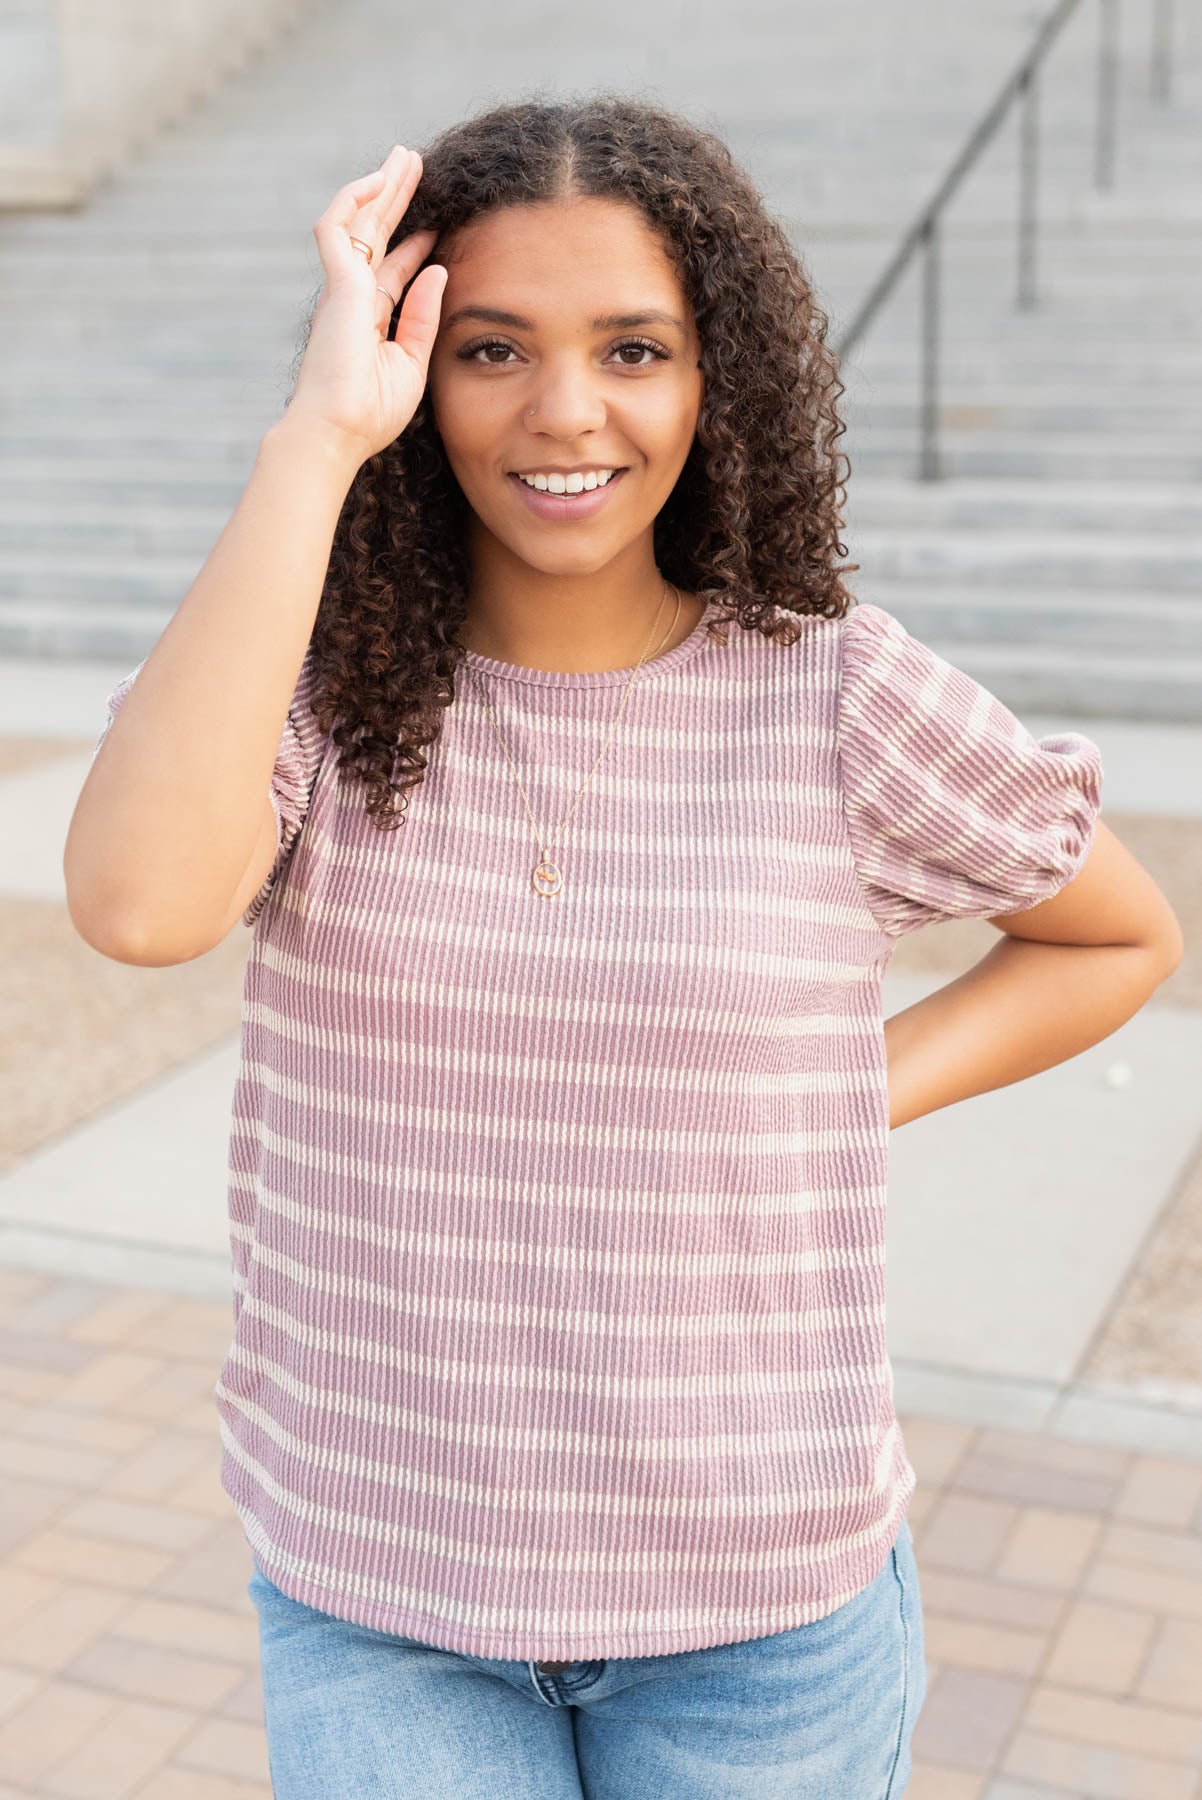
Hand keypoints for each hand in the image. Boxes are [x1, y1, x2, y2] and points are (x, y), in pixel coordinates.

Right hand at [285, 145, 446, 467]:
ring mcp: (340, 289)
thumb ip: (423, 316)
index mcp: (368, 320)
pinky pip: (337, 226)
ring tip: (404, 157)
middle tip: (415, 165)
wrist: (339, 431)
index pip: (390, 271)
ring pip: (358, 222)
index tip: (436, 226)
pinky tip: (381, 178)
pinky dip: (355, 198)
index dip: (413, 246)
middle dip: (396, 201)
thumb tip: (440, 270)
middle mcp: (350, 299)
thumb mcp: (411, 361)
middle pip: (375, 236)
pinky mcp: (335, 283)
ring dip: (380, 188)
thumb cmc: (371, 412)